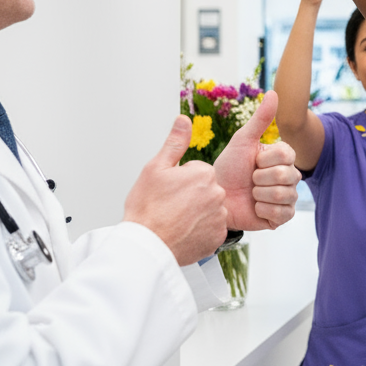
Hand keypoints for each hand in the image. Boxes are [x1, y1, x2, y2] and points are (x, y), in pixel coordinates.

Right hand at [124, 116, 227, 265]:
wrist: (147, 245)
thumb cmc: (147, 209)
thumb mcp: (155, 168)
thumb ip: (175, 142)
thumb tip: (183, 120)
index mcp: (204, 174)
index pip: (196, 171)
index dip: (180, 180)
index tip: (168, 191)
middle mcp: (217, 193)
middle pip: (206, 189)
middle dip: (191, 195)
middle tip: (170, 206)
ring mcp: (219, 216)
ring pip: (209, 209)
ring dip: (197, 213)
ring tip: (175, 220)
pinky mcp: (218, 236)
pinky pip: (211, 228)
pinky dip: (201, 230)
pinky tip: (184, 232)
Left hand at [214, 90, 300, 229]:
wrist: (214, 197)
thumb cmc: (228, 168)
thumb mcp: (242, 140)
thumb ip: (260, 118)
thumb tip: (274, 92)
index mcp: (284, 157)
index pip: (287, 154)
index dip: (264, 159)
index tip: (252, 161)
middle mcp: (290, 176)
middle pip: (286, 175)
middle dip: (259, 178)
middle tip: (249, 180)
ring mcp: (288, 197)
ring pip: (283, 194)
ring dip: (259, 195)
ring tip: (250, 194)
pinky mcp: (282, 217)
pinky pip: (282, 213)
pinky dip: (263, 210)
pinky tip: (254, 207)